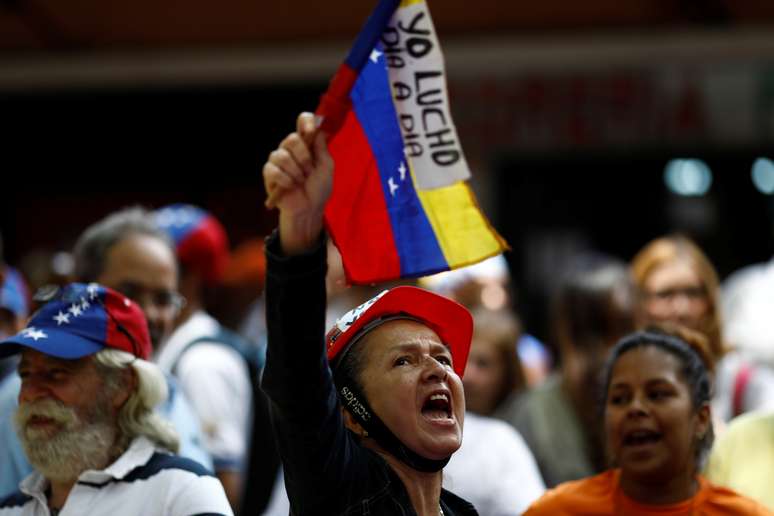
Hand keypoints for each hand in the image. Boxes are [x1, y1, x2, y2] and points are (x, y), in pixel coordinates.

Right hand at [263, 112, 333, 254]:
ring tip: (300, 182)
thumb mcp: (326, 167)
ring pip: (282, 155)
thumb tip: (319, 129)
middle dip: (304, 157)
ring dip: (296, 172)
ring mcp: (278, 159)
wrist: (309, 208)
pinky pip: (274, 170)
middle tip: (309, 171)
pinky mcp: (269, 173)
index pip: (302, 121)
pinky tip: (291, 186)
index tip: (310, 130)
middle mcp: (290, 148)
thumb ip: (322, 148)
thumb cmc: (319, 188)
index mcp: (306, 143)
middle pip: (291, 138)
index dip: (306, 121)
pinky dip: (286, 180)